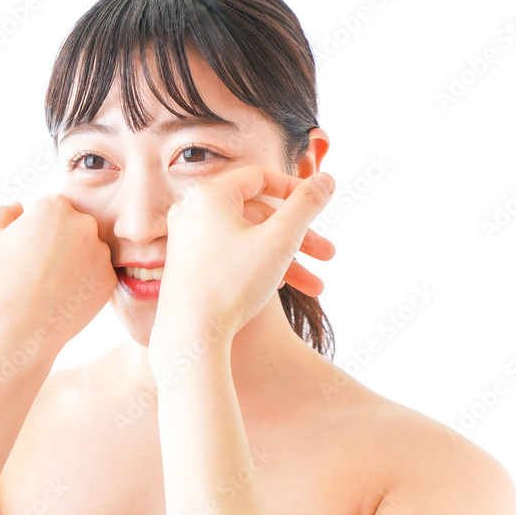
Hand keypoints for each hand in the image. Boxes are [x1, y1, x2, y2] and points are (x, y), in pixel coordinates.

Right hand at [0, 194, 116, 369]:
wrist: (19, 329)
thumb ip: (3, 212)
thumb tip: (19, 207)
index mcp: (55, 206)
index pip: (53, 209)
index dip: (38, 229)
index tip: (28, 249)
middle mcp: (84, 224)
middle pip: (75, 226)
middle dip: (61, 241)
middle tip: (39, 268)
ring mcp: (100, 252)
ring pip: (89, 250)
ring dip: (75, 261)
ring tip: (50, 284)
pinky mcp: (109, 279)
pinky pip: (97, 275)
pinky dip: (84, 283)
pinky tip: (63, 295)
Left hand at [150, 166, 334, 350]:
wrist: (190, 337)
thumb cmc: (232, 284)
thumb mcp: (279, 240)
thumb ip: (306, 205)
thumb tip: (326, 178)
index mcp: (208, 195)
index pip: (260, 177)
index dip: (295, 190)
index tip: (319, 207)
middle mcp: (191, 211)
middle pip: (256, 213)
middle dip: (298, 236)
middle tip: (329, 255)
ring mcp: (186, 239)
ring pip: (246, 239)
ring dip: (284, 258)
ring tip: (316, 288)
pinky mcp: (187, 265)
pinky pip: (229, 254)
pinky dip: (256, 266)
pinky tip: (279, 288)